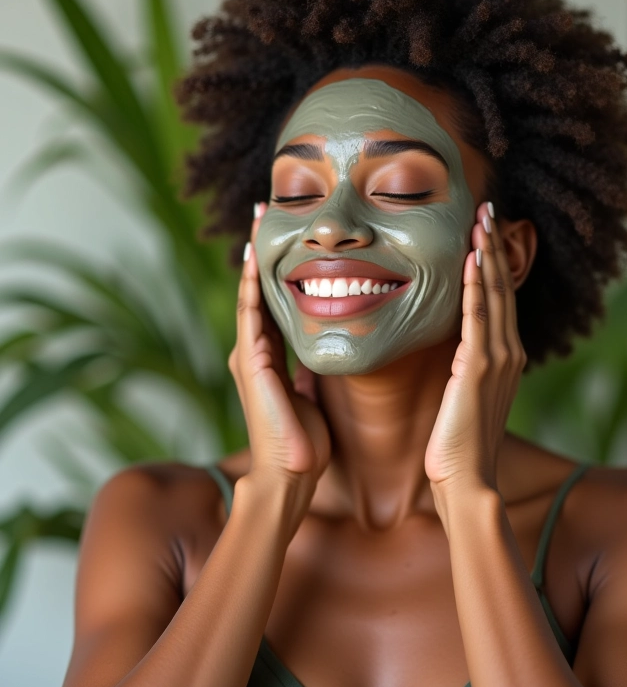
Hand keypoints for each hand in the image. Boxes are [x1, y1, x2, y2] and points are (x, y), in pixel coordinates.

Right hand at [228, 201, 330, 506]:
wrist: (291, 476)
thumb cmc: (304, 442)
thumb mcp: (311, 396)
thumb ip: (307, 374)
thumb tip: (316, 358)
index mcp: (271, 357)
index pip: (274, 302)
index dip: (278, 268)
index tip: (286, 235)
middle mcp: (255, 351)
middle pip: (258, 289)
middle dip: (262, 250)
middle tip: (267, 210)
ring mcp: (249, 355)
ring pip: (251, 294)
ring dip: (254, 256)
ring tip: (259, 219)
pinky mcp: (251, 362)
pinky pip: (252, 314)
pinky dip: (252, 284)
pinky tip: (255, 257)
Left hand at [424, 201, 525, 493]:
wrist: (466, 482)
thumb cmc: (459, 445)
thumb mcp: (466, 398)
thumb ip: (466, 370)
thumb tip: (457, 354)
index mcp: (504, 358)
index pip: (499, 299)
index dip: (492, 262)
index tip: (485, 230)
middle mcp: (508, 352)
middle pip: (500, 287)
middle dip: (494, 245)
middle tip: (488, 207)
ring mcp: (498, 359)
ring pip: (492, 295)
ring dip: (486, 254)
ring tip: (482, 218)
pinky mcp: (480, 368)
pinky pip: (478, 317)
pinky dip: (475, 285)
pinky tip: (471, 257)